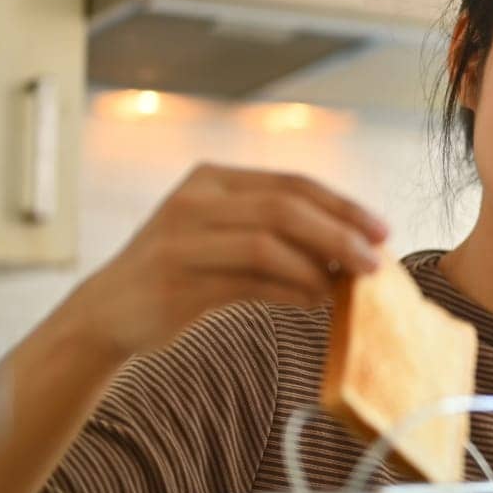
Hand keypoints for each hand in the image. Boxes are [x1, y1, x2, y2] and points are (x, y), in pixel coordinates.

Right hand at [67, 163, 389, 356]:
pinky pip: (247, 282)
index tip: (383, 230)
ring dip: (317, 267)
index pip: (292, 183)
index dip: (343, 206)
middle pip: (283, 207)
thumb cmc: (182, 277)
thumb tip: (354, 253)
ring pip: (266, 242)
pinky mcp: (174, 278)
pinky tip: (314, 303)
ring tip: (346, 287)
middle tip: (375, 262)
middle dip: (339, 234)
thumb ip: (281, 240)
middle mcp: (194, 199)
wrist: (108, 314)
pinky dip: (290, 292)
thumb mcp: (230, 245)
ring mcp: (180, 237)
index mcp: (212, 179)